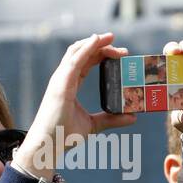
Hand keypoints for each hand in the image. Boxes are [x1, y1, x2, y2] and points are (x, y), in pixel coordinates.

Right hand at [17, 32, 136, 174]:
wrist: (49, 145)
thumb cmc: (64, 135)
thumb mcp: (94, 125)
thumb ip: (112, 119)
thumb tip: (133, 117)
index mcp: (69, 84)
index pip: (85, 62)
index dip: (100, 53)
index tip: (120, 53)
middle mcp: (63, 79)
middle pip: (82, 54)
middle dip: (100, 46)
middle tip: (120, 46)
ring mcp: (60, 80)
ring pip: (76, 52)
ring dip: (94, 42)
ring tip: (110, 38)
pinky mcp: (60, 85)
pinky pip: (74, 62)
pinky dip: (85, 49)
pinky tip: (96, 42)